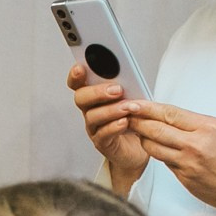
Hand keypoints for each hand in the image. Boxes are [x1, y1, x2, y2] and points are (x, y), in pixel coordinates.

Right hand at [67, 61, 146, 195]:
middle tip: (117, 90)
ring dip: (111, 110)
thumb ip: (127, 86)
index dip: (76, 76)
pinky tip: (124, 122)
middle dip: (97, 92)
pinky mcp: (102, 143)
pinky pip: (103, 134)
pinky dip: (113, 127)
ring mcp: (94, 127)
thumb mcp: (133, 97)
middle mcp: (90, 110)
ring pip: (93, 116)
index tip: (81, 68)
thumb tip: (130, 73)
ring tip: (128, 107)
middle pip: (81, 98)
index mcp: (95, 96)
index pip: (78, 83)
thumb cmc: (134, 119)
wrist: (140, 147)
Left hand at [124, 102, 215, 212]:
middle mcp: (196, 144)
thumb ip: (193, 124)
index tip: (134, 104)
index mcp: (206, 127)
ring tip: (138, 132)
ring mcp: (188, 163)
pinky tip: (155, 148)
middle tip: (126, 116)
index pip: (169, 113)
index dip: (147, 108)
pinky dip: (158, 154)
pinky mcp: (185, 179)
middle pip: (155, 129)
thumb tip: (166, 117)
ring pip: (153, 148)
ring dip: (143, 139)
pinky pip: (164, 163)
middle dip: (137, 121)